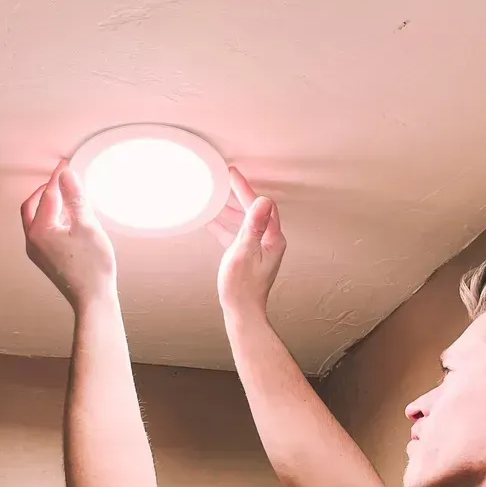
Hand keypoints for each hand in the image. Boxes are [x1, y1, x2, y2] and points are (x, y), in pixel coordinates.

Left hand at [21, 161, 117, 311]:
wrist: (93, 299)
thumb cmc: (92, 267)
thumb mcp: (87, 226)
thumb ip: (75, 198)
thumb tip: (66, 175)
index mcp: (39, 230)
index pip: (48, 195)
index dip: (58, 178)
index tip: (66, 166)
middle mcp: (33, 241)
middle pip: (32, 206)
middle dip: (46, 191)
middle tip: (62, 181)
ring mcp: (38, 252)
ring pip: (36, 219)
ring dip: (49, 205)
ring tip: (67, 198)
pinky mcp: (46, 259)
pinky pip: (43, 232)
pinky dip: (51, 219)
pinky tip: (68, 221)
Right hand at [208, 167, 286, 317]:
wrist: (242, 311)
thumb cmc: (242, 287)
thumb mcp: (244, 252)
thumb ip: (253, 226)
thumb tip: (263, 201)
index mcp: (272, 239)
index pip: (259, 205)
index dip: (244, 189)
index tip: (232, 175)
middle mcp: (269, 242)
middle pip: (253, 211)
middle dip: (237, 195)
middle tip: (224, 181)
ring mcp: (260, 249)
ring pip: (244, 222)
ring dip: (230, 210)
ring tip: (216, 198)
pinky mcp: (249, 256)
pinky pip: (237, 234)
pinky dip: (226, 226)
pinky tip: (212, 221)